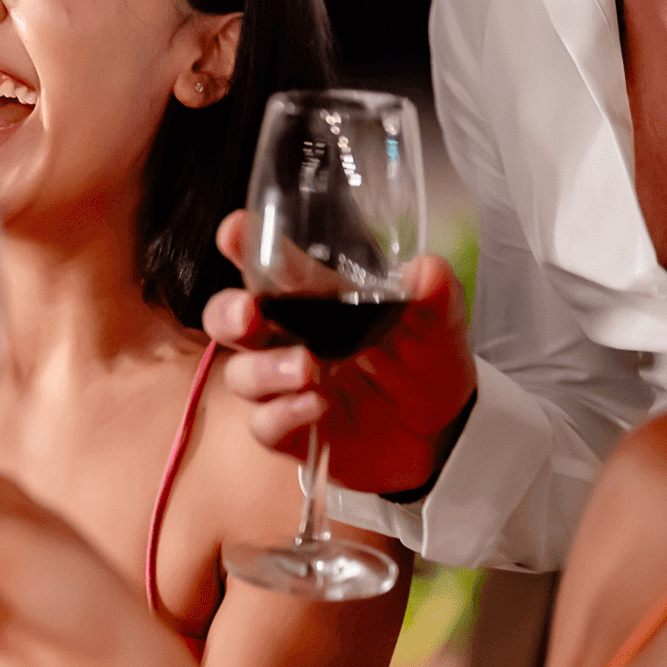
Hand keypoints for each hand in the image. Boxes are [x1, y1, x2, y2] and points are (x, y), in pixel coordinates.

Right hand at [203, 214, 475, 495]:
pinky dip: (284, 413)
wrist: (440, 435)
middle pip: (226, 320)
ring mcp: (283, 387)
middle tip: (249, 314)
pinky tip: (316, 406)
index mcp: (313, 301)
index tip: (235, 231)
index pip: (268, 267)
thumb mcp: (438, 327)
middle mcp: (286, 339)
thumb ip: (433, 297)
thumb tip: (427, 269)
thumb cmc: (423, 365)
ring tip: (306, 368)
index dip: (244, 246)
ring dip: (265, 369)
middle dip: (228, 313)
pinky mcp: (288, 432)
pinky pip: (264, 424)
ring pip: (240, 375)